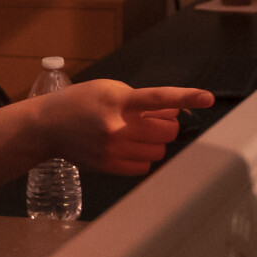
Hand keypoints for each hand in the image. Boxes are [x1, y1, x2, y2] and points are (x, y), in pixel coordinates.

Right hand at [34, 81, 213, 175]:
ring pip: (159, 151)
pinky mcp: (110, 166)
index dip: (186, 97)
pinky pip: (145, 167)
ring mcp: (114, 150)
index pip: (158, 99)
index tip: (208, 97)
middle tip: (151, 121)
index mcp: (118, 102)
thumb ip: (142, 100)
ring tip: (136, 135)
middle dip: (166, 125)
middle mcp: (117, 127)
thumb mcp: (110, 89)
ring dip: (155, 143)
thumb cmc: (82, 103)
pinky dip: (143, 158)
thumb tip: (174, 110)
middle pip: (167, 131)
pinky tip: (128, 149)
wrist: (48, 127)